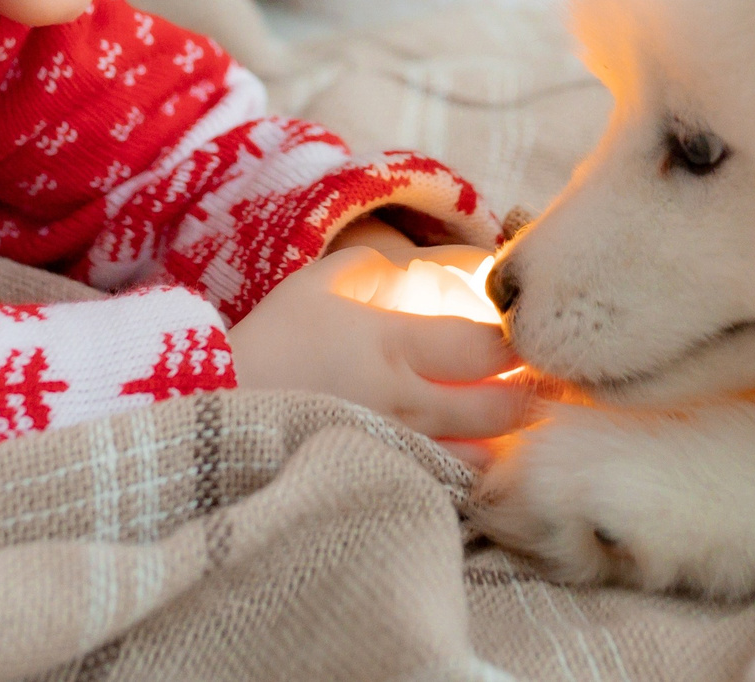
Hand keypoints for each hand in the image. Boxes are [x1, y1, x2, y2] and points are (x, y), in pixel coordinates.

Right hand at [229, 243, 531, 466]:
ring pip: (487, 455)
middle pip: (504, 406)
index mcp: (395, 345)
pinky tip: (472, 452)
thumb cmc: (269, 342)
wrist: (215, 413)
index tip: (522, 331)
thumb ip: (377, 269)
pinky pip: (450, 485)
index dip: (520, 339)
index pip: (492, 348)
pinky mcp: (386, 484)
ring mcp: (399, 453)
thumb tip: (419, 269)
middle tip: (539, 375)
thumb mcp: (317, 283)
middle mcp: (407, 404)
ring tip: (514, 415)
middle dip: (532, 390)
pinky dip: (471, 470)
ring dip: (508, 435)